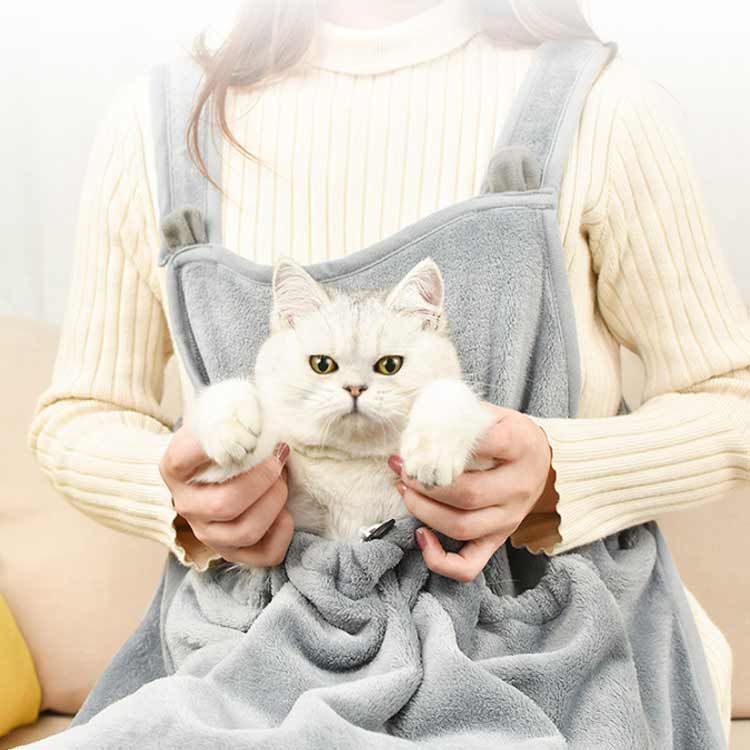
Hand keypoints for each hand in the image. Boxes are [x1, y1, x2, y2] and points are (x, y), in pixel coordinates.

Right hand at [159, 427, 293, 565]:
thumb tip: (257, 417)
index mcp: (174, 469)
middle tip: (277, 460)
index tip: (247, 433)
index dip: (218, 444)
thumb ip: (228, 416)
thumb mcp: (214, 422)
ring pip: (246, 531)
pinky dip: (282, 533)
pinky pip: (264, 555)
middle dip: (263, 479)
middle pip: (226, 504)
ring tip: (281, 482)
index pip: (184, 458)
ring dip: (275, 503)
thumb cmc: (218, 444)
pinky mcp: (233, 552)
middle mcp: (186, 506)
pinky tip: (284, 512)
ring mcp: (208, 534)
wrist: (206, 473)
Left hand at [389, 404, 556, 581]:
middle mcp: (518, 487)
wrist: (545, 462)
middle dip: (425, 483)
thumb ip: (464, 416)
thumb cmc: (511, 435)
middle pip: (467, 494)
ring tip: (405, 491)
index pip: (488, 443)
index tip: (422, 439)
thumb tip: (421, 425)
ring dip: (423, 511)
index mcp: (521, 447)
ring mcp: (508, 519)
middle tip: (404, 469)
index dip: (448, 441)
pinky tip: (421, 535)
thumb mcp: (496, 414)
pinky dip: (440, 559)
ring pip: (461, 527)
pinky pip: (469, 565)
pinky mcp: (498, 539)